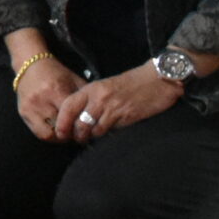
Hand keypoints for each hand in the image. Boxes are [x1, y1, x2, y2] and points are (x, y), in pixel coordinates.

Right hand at [14, 54, 86, 140]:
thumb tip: (96, 116)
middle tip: (78, 134)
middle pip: (60, 128)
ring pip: (47, 134)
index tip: (86, 129)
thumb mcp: (74, 80)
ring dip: (58, 137)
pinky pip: (37, 132)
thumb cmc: (56, 73)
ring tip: (66, 134)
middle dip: (70, 134)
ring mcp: (30, 108)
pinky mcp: (23, 112)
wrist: (30, 65)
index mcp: (56, 91)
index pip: (71, 117)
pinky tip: (54, 131)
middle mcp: (41, 101)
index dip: (80, 126)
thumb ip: (85, 97)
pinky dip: (48, 134)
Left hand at [52, 63, 179, 143]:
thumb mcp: (106, 86)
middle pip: (79, 123)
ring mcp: (113, 108)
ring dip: (92, 136)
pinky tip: (110, 132)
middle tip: (78, 139)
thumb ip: (92, 99)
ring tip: (93, 137)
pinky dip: (108, 135)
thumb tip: (79, 118)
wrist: (158, 79)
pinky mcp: (127, 117)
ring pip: (94, 131)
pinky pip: (111, 131)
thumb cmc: (132, 83)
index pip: (68, 106)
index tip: (60, 132)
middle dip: (77, 135)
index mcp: (92, 89)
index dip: (61, 122)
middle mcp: (99, 98)